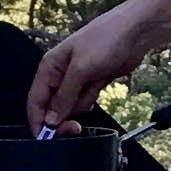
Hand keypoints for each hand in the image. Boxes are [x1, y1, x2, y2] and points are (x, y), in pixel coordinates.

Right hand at [27, 5, 149, 132]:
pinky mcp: (92, 82)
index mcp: (49, 66)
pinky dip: (90, 101)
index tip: (45, 139)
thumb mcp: (81, 69)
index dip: (38, 122)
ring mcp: (77, 79)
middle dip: (61, 119)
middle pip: (51, 108)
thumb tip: (51, 119)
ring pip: (69, 108)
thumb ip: (64, 97)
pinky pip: (85, 102)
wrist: (135, 31)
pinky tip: (97, 89)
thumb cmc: (106, 38)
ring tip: (91, 90)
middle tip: (74, 127)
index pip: (35, 101)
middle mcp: (60, 74)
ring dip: (79, 108)